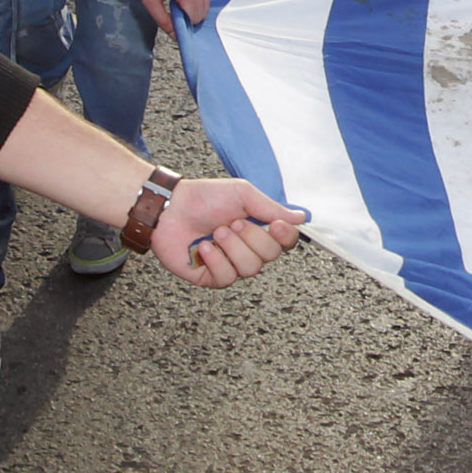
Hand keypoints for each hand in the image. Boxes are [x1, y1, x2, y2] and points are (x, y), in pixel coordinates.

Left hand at [132, 0, 210, 34]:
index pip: (195, 16)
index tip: (176, 22)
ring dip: (195, 8)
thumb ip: (163, 20)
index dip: (186, 23)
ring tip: (180, 2)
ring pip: (206, 3)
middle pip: (203, 11)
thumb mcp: (150, 0)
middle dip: (191, 16)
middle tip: (176, 12)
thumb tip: (175, 35)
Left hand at [152, 176, 307, 286]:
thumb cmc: (204, 198)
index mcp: (258, 228)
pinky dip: (216, 260)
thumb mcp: (242, 194)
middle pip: (270, 256)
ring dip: (232, 247)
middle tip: (232, 222)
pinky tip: (203, 247)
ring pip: (250, 269)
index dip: (284, 237)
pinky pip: (227, 278)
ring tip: (216, 232)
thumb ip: (271, 207)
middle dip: (251, 237)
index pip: (285, 242)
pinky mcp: (211, 277)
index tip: (274, 224)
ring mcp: (230, 264)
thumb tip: (301, 217)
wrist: (169, 208)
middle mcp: (247, 248)